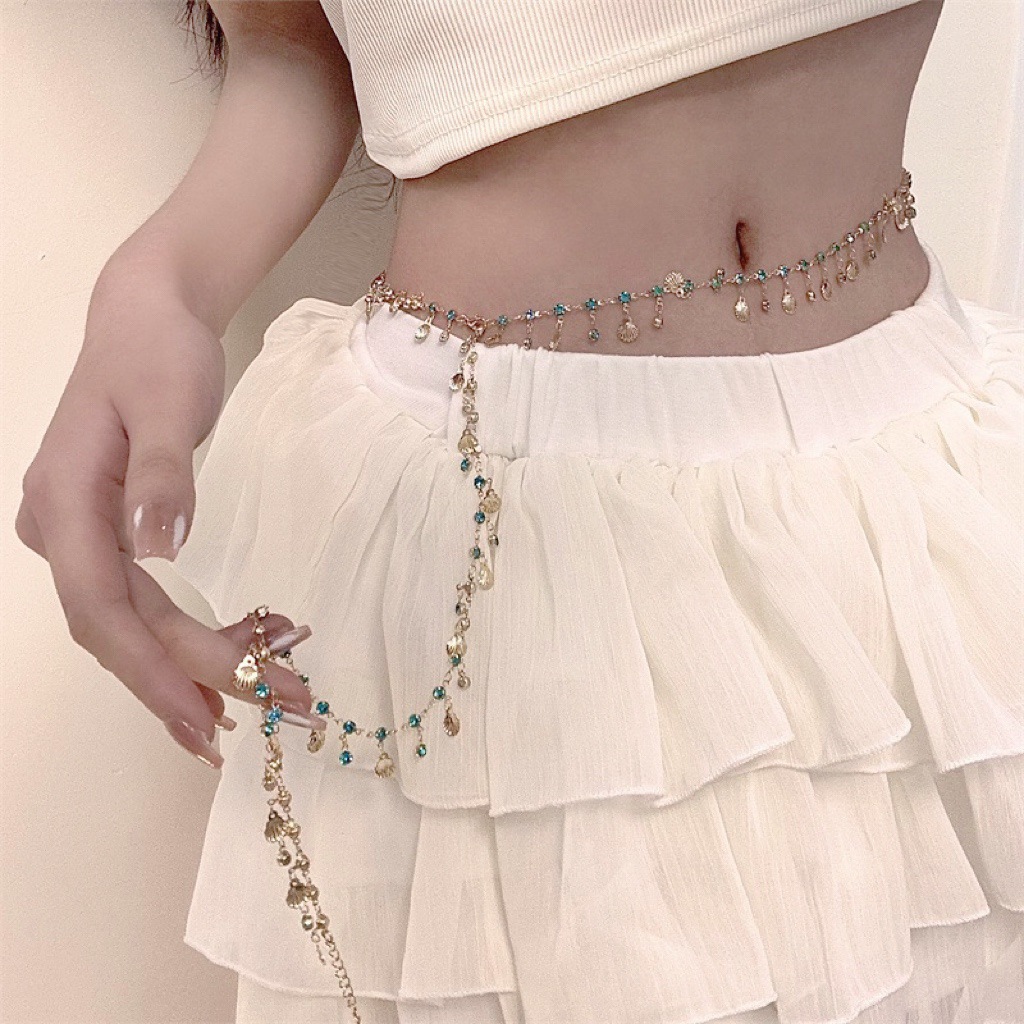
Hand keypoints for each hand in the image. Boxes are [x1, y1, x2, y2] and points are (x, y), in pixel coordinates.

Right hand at [15, 275, 322, 768]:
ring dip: (180, 666)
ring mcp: (79, 530)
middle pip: (115, 624)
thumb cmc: (156, 352)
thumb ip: (161, 476)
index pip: (101, 604)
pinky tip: (219, 658)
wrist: (147, 316)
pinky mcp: (107, 529)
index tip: (200, 716)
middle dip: (175, 679)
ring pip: (126, 619)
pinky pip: (138, 598)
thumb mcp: (166, 404)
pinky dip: (177, 635)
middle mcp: (59, 525)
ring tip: (241, 703)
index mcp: (64, 500)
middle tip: (238, 725)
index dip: (149, 667)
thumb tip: (153, 549)